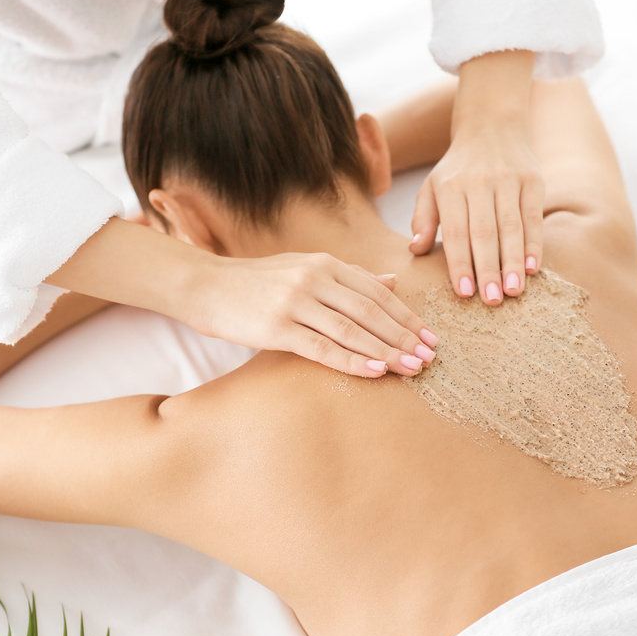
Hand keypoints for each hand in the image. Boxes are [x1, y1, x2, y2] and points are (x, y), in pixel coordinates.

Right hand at [187, 252, 437, 377]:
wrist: (206, 285)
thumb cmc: (257, 282)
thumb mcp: (306, 268)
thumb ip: (350, 277)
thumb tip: (392, 281)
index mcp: (326, 264)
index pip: (378, 293)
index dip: (407, 317)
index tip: (430, 338)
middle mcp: (315, 278)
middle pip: (371, 311)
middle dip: (404, 337)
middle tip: (429, 358)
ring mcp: (296, 302)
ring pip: (352, 330)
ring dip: (385, 351)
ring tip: (410, 368)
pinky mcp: (277, 327)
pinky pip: (322, 347)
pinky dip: (352, 360)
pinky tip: (374, 371)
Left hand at [409, 126, 543, 304]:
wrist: (491, 124)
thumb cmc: (457, 168)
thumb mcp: (432, 186)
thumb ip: (423, 218)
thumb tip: (415, 250)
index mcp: (450, 186)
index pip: (455, 232)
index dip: (460, 263)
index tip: (464, 293)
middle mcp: (479, 182)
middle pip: (484, 233)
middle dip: (488, 269)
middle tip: (492, 301)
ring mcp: (508, 180)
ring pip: (511, 227)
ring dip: (513, 262)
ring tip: (514, 291)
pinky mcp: (533, 180)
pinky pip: (534, 217)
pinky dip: (534, 244)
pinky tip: (533, 268)